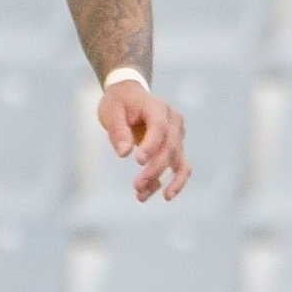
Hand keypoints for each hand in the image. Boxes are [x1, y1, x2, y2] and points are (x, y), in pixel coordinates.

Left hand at [101, 79, 189, 201]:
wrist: (131, 96)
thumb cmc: (120, 102)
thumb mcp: (111, 111)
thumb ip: (118, 130)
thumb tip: (124, 153)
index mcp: (158, 107)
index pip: (160, 127)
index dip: (152, 145)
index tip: (138, 161)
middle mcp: (174, 122)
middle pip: (170, 147)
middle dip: (155, 169)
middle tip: (137, 185)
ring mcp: (178, 136)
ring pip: (179, 161)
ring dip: (167, 181)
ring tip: (144, 196)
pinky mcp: (176, 148)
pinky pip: (180, 168)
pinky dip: (173, 183)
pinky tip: (158, 195)